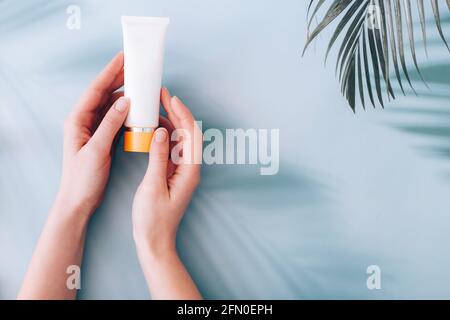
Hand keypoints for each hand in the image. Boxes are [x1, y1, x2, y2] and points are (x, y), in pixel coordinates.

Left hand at [58, 52, 128, 216]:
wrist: (78, 199)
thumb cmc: (82, 178)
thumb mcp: (96, 150)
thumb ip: (109, 125)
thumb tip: (123, 101)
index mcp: (77, 120)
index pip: (95, 90)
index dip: (110, 73)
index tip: (123, 59)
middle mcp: (83, 121)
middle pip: (102, 93)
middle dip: (117, 78)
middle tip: (134, 65)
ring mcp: (93, 129)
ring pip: (109, 104)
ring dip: (123, 93)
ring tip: (138, 83)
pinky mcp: (101, 137)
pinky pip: (114, 117)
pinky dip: (125, 110)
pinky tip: (135, 106)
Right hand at [132, 88, 201, 254]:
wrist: (154, 241)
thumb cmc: (153, 220)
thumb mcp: (152, 186)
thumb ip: (158, 157)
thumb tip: (162, 131)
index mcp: (189, 170)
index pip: (191, 134)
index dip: (182, 113)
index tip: (170, 97)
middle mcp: (189, 168)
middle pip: (187, 133)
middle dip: (176, 111)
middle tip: (161, 94)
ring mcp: (182, 170)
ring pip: (180, 139)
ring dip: (170, 121)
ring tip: (155, 105)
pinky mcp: (173, 174)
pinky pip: (171, 149)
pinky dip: (164, 135)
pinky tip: (152, 128)